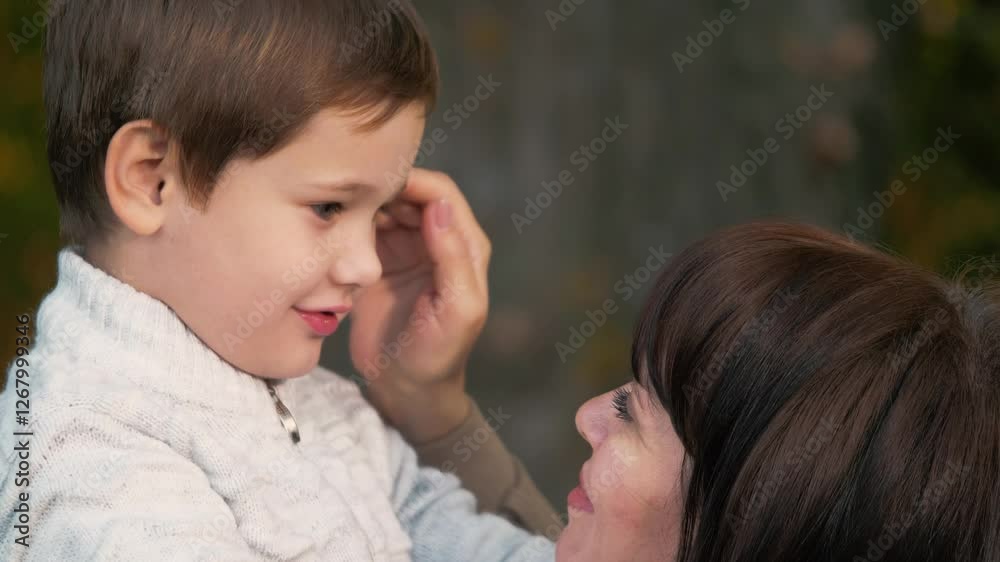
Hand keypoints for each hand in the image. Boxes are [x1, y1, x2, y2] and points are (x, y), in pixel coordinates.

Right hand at [349, 169, 490, 441]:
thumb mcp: (457, 310)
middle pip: (408, 192)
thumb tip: (439, 206)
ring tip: (337, 217)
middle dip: (381, 189)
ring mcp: (404, 248)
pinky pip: (362, 229)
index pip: (440, 193)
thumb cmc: (439, 354)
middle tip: (348, 200)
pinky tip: (333, 233)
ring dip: (361, 206)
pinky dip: (348, 226)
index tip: (376, 183)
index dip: (411, 181)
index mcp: (465, 245)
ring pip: (382, 206)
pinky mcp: (376, 261)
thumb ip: (452, 258)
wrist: (405, 389)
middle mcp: (435, 239)